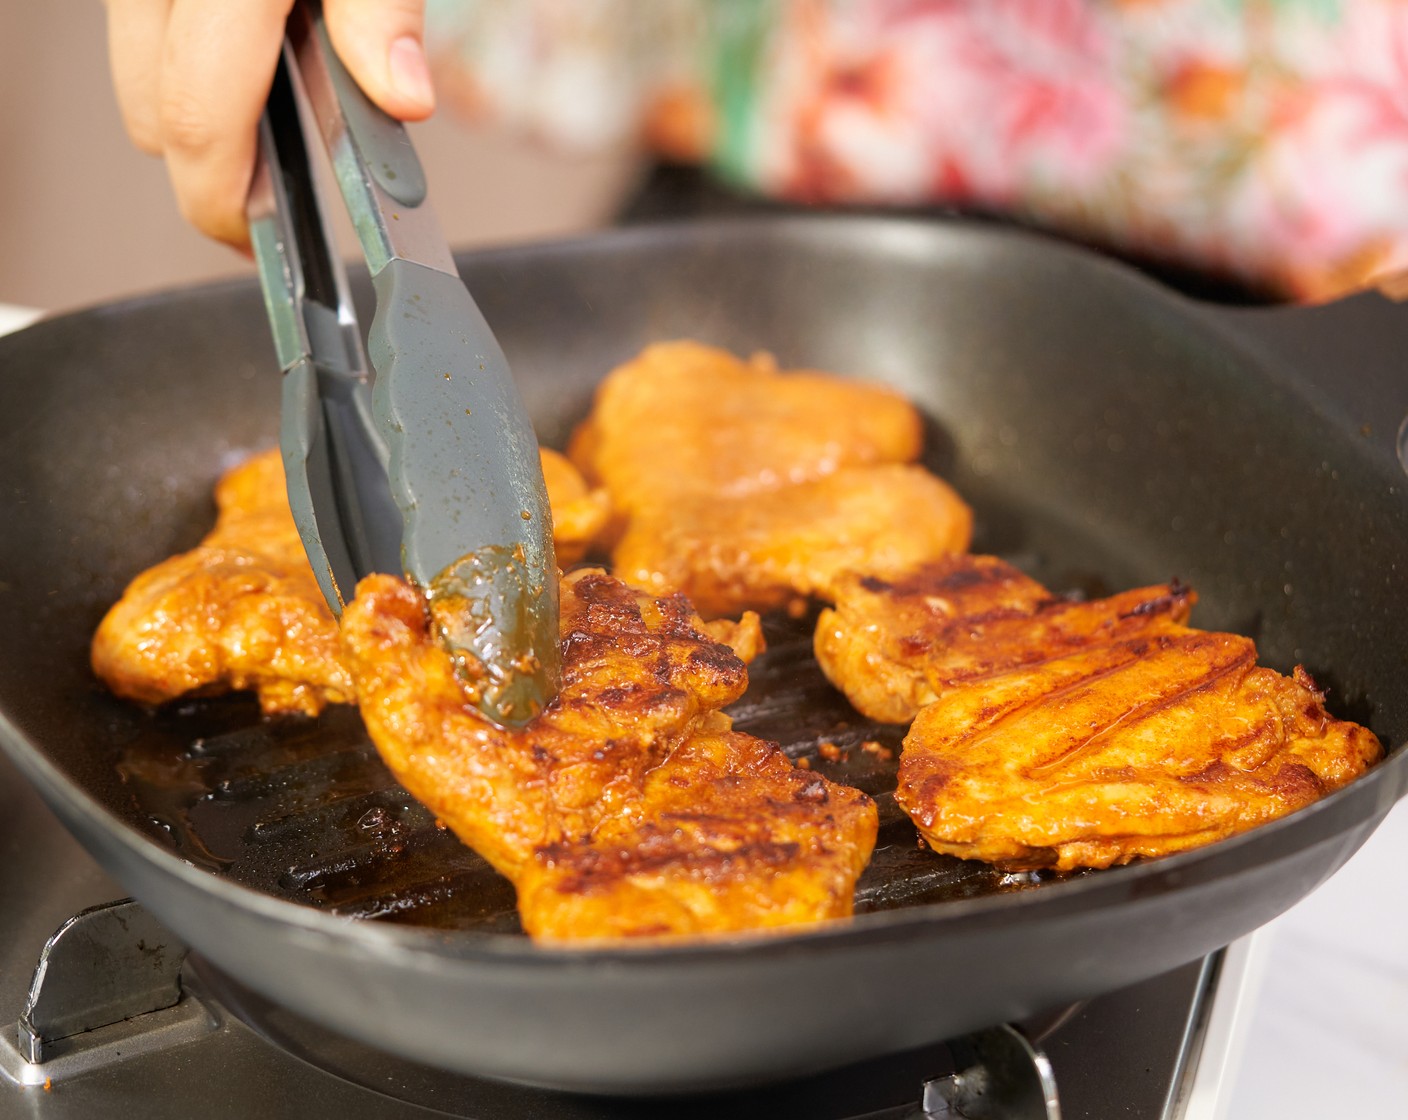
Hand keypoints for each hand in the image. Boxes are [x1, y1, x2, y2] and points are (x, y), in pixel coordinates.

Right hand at [104, 0, 434, 249]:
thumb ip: (381, 14)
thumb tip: (402, 95)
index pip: (200, 120)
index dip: (225, 204)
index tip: (260, 246)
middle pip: (153, 117)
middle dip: (210, 178)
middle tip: (276, 207)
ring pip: (137, 81)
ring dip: (197, 122)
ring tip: (269, 140)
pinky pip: (143, 39)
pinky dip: (188, 70)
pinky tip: (249, 74)